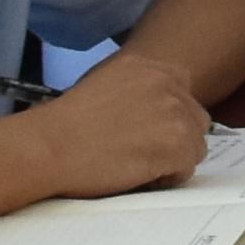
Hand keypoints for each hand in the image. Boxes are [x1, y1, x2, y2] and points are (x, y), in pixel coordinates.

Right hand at [29, 50, 214, 198]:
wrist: (49, 146)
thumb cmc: (62, 125)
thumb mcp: (101, 86)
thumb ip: (133, 91)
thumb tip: (149, 113)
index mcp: (147, 67)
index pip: (182, 88)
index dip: (169, 114)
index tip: (151, 130)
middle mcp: (167, 84)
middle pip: (194, 117)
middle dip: (175, 138)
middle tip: (143, 153)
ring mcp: (176, 113)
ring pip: (195, 144)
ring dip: (172, 159)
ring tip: (138, 166)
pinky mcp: (177, 144)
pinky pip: (187, 167)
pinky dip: (168, 178)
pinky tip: (139, 175)